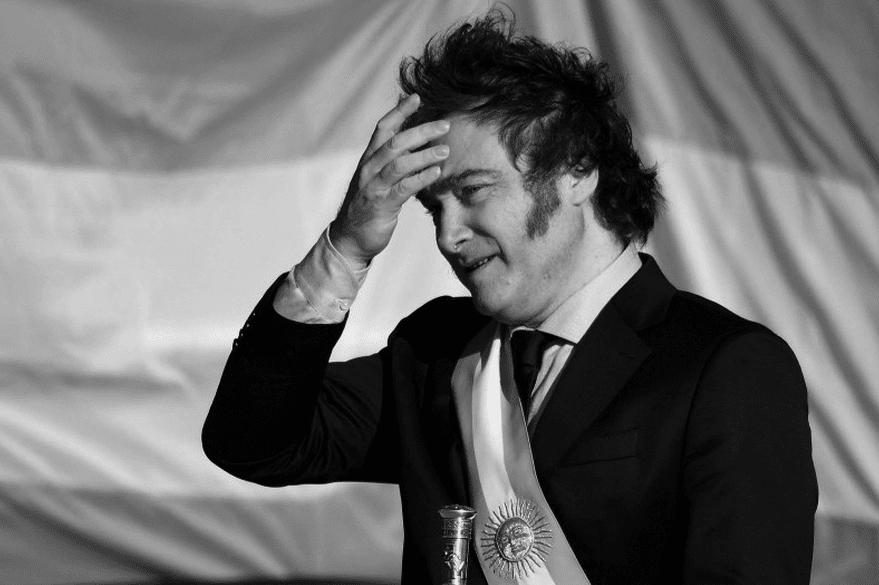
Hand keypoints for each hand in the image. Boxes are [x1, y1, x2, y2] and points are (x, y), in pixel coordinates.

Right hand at [329, 94, 449, 267]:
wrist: (349, 238)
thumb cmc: (368, 207)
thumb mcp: (378, 180)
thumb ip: (393, 163)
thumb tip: (419, 146)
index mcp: (368, 160)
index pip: (383, 128)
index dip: (399, 111)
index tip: (417, 98)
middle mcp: (369, 169)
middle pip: (395, 142)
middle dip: (421, 131)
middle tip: (445, 125)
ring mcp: (373, 187)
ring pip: (399, 163)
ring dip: (425, 154)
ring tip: (445, 150)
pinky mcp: (381, 205)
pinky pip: (403, 188)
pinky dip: (421, 178)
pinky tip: (437, 173)